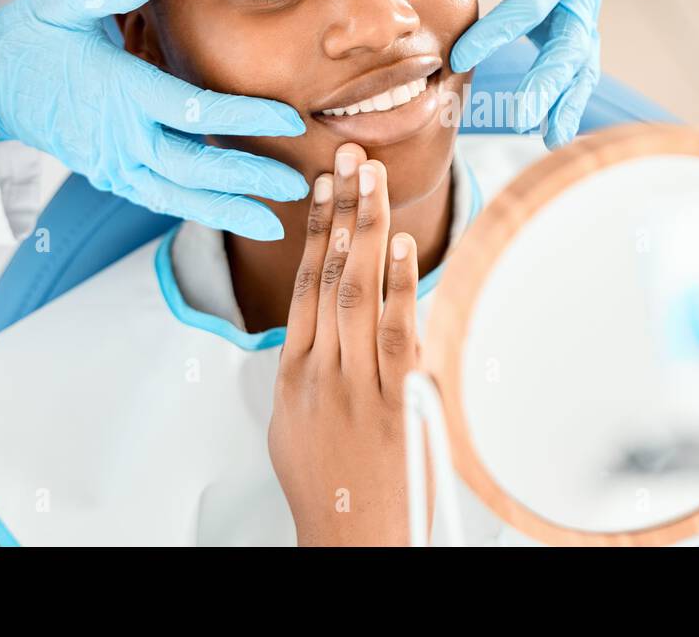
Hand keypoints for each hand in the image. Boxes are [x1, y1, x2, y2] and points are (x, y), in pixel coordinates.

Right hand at [0, 0, 307, 238]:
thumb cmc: (29, 37)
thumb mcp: (57, 2)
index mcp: (120, 91)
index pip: (193, 110)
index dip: (244, 117)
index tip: (289, 119)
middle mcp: (120, 136)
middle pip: (192, 167)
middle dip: (247, 179)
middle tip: (297, 187)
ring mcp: (113, 162)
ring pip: (176, 195)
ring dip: (226, 210)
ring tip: (273, 224)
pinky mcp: (109, 175)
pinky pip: (157, 198)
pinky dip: (194, 209)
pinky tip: (231, 215)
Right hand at [267, 143, 422, 545]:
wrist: (352, 539)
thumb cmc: (326, 485)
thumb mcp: (295, 422)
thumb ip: (312, 367)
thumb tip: (325, 326)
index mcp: (293, 375)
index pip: (302, 284)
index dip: (313, 231)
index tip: (322, 186)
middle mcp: (321, 372)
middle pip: (329, 275)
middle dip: (341, 211)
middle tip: (351, 158)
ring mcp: (359, 384)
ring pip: (358, 293)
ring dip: (367, 232)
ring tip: (373, 181)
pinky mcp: (398, 400)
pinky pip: (396, 333)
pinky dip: (401, 286)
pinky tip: (405, 248)